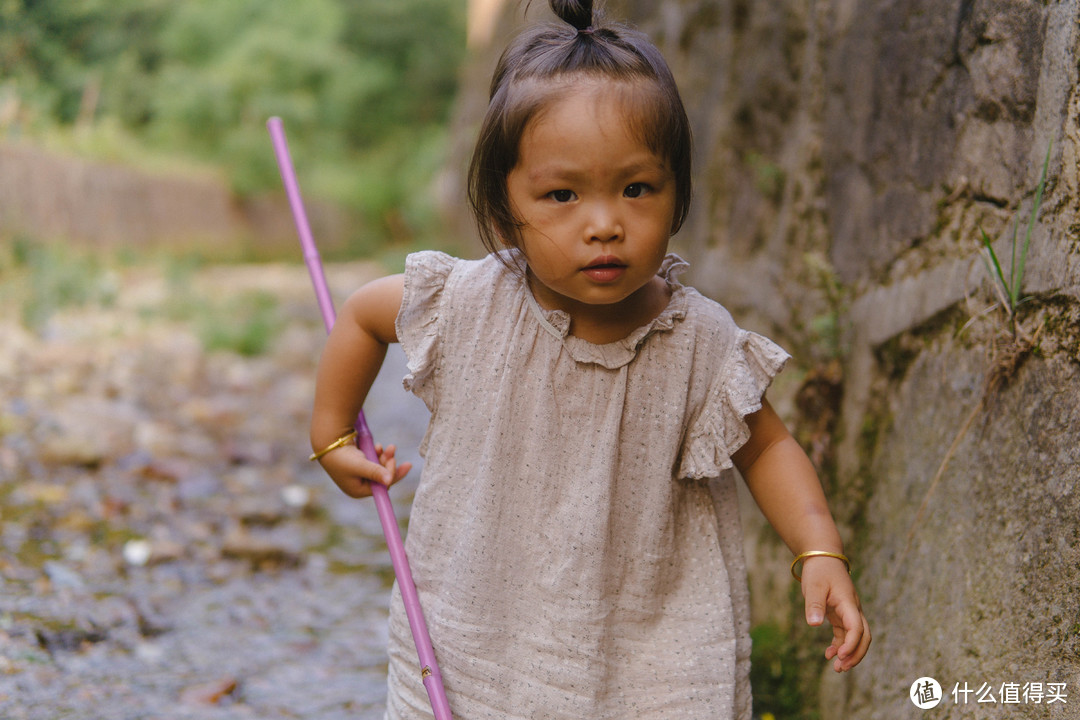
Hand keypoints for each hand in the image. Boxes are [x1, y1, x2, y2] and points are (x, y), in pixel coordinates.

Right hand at [318, 442, 411, 498]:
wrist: (327, 441)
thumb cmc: (341, 457)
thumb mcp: (360, 465)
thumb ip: (376, 472)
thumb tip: (390, 481)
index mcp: (358, 490)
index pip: (382, 487)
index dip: (394, 476)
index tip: (405, 465)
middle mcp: (359, 484)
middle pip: (382, 477)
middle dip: (389, 463)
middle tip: (393, 449)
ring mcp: (360, 473)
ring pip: (380, 467)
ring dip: (385, 457)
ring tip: (388, 447)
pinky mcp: (360, 463)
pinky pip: (374, 460)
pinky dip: (378, 454)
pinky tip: (378, 447)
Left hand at [800, 556, 871, 671]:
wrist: (823, 558)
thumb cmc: (819, 571)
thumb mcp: (814, 586)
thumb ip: (814, 605)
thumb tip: (814, 625)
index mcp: (848, 603)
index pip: (857, 627)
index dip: (851, 644)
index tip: (840, 656)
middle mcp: (853, 609)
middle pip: (864, 636)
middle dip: (855, 654)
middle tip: (841, 668)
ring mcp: (848, 612)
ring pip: (856, 637)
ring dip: (849, 653)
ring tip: (837, 668)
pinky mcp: (841, 614)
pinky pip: (846, 634)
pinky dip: (840, 645)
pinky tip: (829, 654)